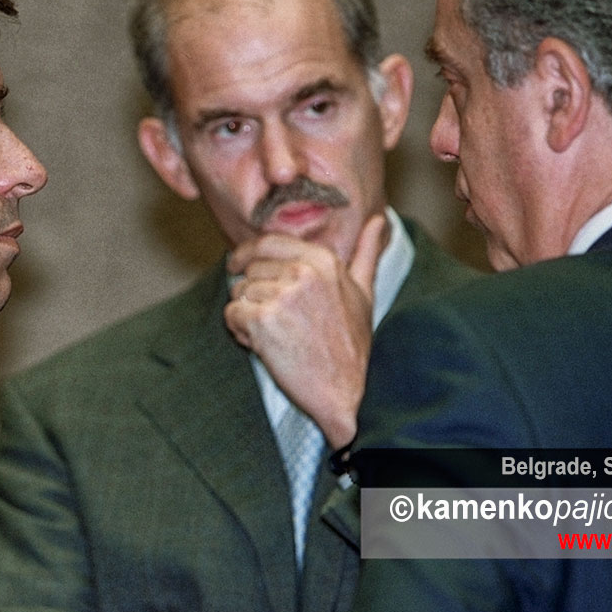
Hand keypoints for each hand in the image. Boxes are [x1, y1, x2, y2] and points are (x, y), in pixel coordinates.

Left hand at [225, 214, 386, 447]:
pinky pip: (231, 315)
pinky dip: (239, 332)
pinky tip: (264, 347)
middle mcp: (303, 272)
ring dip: (246, 316)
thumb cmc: (351, 345)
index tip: (237, 265)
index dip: (246, 254)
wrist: (343, 392)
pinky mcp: (262, 320)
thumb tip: (380, 220)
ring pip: (239, 293)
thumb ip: (366, 253)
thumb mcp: (364, 293)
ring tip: (274, 337)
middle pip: (250, 270)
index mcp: (324, 260)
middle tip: (274, 321)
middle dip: (253, 293)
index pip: (268, 243)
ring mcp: (282, 295)